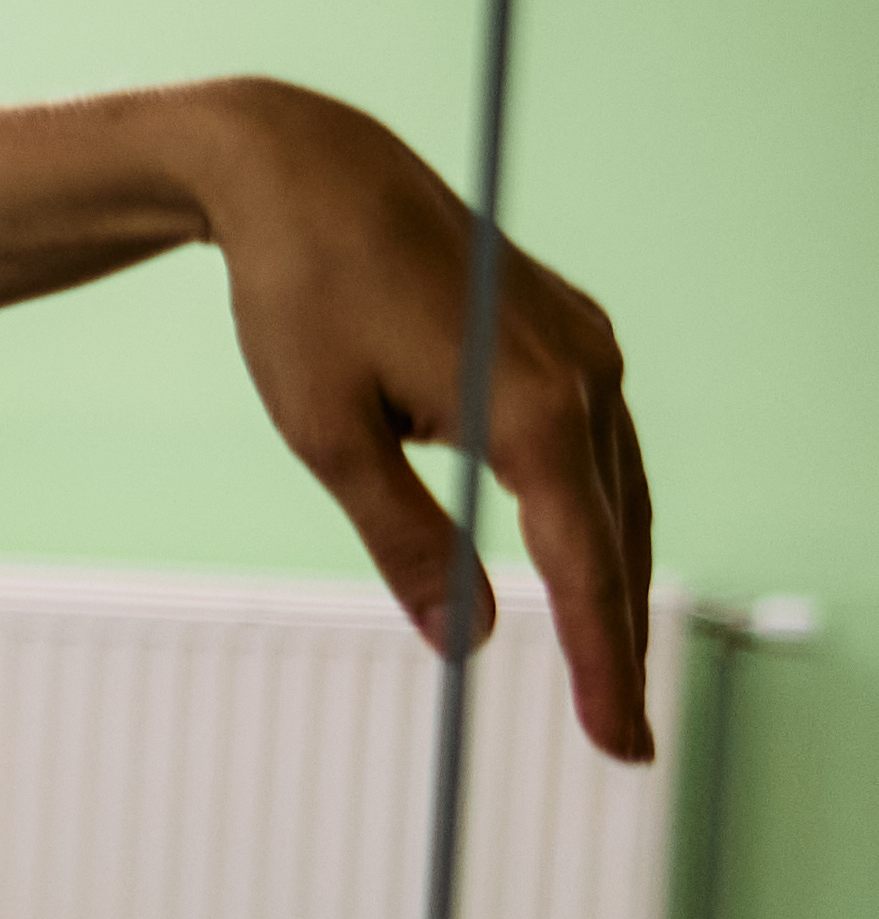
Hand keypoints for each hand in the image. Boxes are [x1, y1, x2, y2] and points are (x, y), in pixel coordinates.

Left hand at [183, 83, 657, 759]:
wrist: (308, 174)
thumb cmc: (300, 298)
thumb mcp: (327, 436)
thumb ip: (405, 542)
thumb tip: (464, 640)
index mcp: (534, 408)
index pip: (586, 569)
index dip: (600, 666)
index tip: (619, 745)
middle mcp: (586, 375)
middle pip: (617, 539)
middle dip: (613, 643)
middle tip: (619, 740)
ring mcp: (589, 347)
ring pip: (617, 493)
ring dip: (612, 579)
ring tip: (602, 671)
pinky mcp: (572, 332)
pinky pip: (599, 445)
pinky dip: (595, 512)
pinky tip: (585, 557)